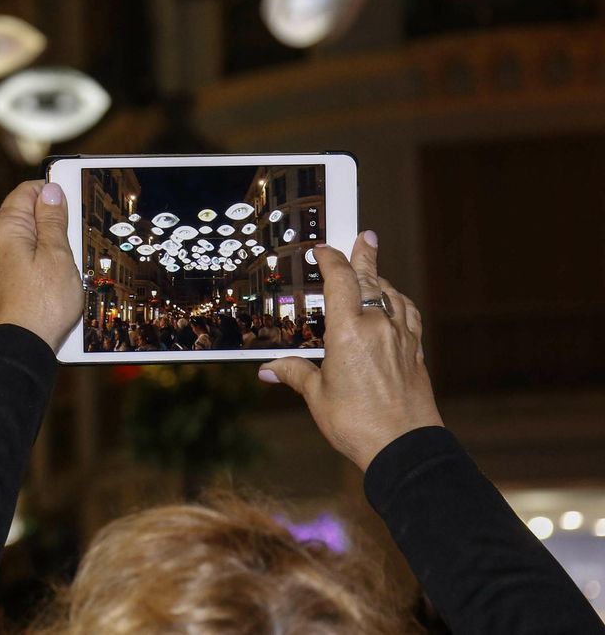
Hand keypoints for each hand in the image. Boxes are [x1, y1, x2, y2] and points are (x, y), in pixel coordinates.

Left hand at [0, 180, 83, 351]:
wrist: (28, 340)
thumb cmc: (44, 301)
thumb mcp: (58, 252)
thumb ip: (53, 218)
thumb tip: (51, 190)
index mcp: (6, 225)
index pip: (29, 190)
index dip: (54, 193)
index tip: (75, 204)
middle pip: (32, 210)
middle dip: (57, 218)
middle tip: (76, 236)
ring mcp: (5, 254)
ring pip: (36, 231)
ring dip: (57, 238)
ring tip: (70, 258)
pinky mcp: (13, 270)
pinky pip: (34, 250)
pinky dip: (51, 253)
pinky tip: (64, 270)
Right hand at [260, 231, 443, 470]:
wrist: (404, 447)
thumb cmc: (357, 423)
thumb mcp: (317, 397)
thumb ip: (295, 373)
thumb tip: (268, 369)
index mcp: (349, 331)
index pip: (341, 280)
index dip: (331, 259)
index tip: (323, 249)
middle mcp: (378, 326)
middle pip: (372, 279)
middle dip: (365, 255)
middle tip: (366, 236)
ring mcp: (400, 338)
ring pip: (392, 295)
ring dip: (381, 279)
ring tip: (374, 270)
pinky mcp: (415, 352)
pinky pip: (409, 316)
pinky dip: (399, 303)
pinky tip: (396, 305)